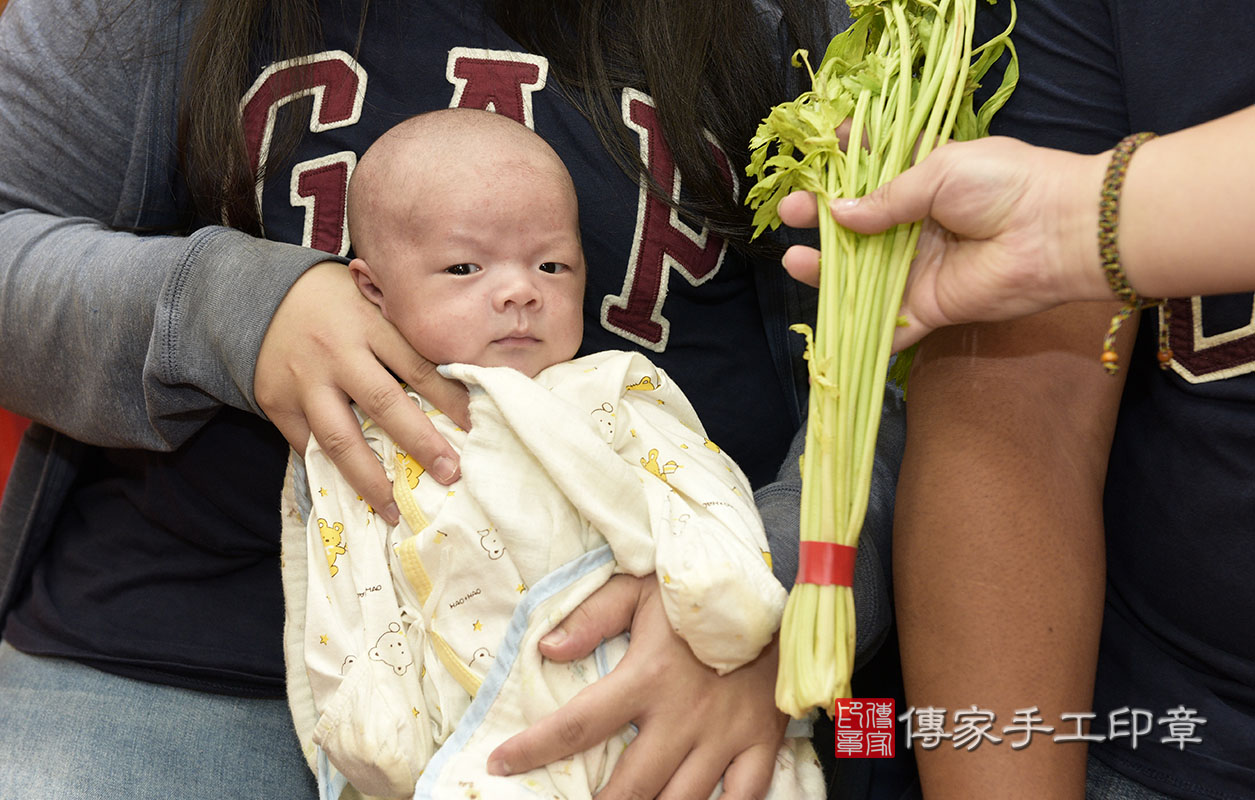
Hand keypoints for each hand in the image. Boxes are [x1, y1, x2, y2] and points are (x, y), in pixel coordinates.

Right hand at [255, 261, 470, 522]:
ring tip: (393, 509)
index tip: (474, 429)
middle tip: (450, 474)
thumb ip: (405, 336)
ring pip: (340, 438)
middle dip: (421, 443)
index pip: (419, 367)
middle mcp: (336, 353)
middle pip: (384, 404)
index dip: (451, 400)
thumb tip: (461, 379)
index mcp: (369, 324)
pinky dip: (330, 473)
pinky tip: (352, 496)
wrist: (260, 296)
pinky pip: (306, 446)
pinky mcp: (276, 402)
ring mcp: (304, 380)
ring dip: (370, 479)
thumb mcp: (374, 302)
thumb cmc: (336, 303)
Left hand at [487, 574, 788, 799]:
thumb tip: (546, 650)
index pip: (580, 724)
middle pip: (629, 787)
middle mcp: (683, 717)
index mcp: (648, 676)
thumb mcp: (642, 589)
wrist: (780, 595)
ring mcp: (724, 737)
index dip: (535, 748)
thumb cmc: (701, 594)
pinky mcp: (759, 744)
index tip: (500, 763)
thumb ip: (593, 616)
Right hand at [777, 137, 1108, 350]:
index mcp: (923, 182)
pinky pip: (889, 325)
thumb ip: (886, 198)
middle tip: (789, 213)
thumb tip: (837, 213)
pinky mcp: (929, 308)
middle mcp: (917, 226)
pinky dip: (861, 334)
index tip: (810, 160)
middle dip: (820, 220)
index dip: (839, 167)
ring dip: (827, 271)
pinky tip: (828, 326)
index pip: (871, 173)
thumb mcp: (938, 172)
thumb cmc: (1006, 184)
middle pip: (856, 228)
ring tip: (795, 261)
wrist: (1057, 231)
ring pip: (862, 276)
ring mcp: (920, 269)